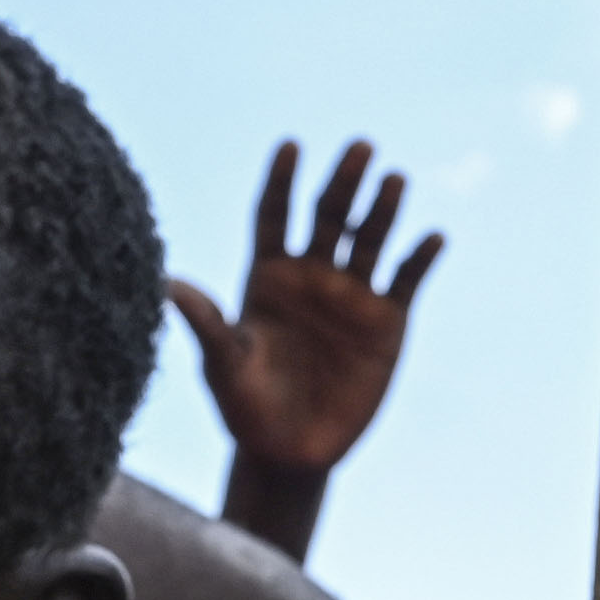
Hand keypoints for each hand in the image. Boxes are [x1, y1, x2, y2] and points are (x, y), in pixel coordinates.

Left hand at [170, 138, 441, 563]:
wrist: (289, 454)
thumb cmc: (244, 408)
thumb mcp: (222, 366)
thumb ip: (206, 323)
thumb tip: (166, 282)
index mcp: (267, 277)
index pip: (274, 215)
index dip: (281, 181)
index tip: (290, 146)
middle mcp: (311, 276)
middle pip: (328, 215)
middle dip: (343, 181)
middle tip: (359, 147)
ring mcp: (350, 296)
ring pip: (369, 239)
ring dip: (382, 209)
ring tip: (392, 179)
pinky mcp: (386, 323)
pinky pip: (406, 281)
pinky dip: (419, 259)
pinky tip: (432, 238)